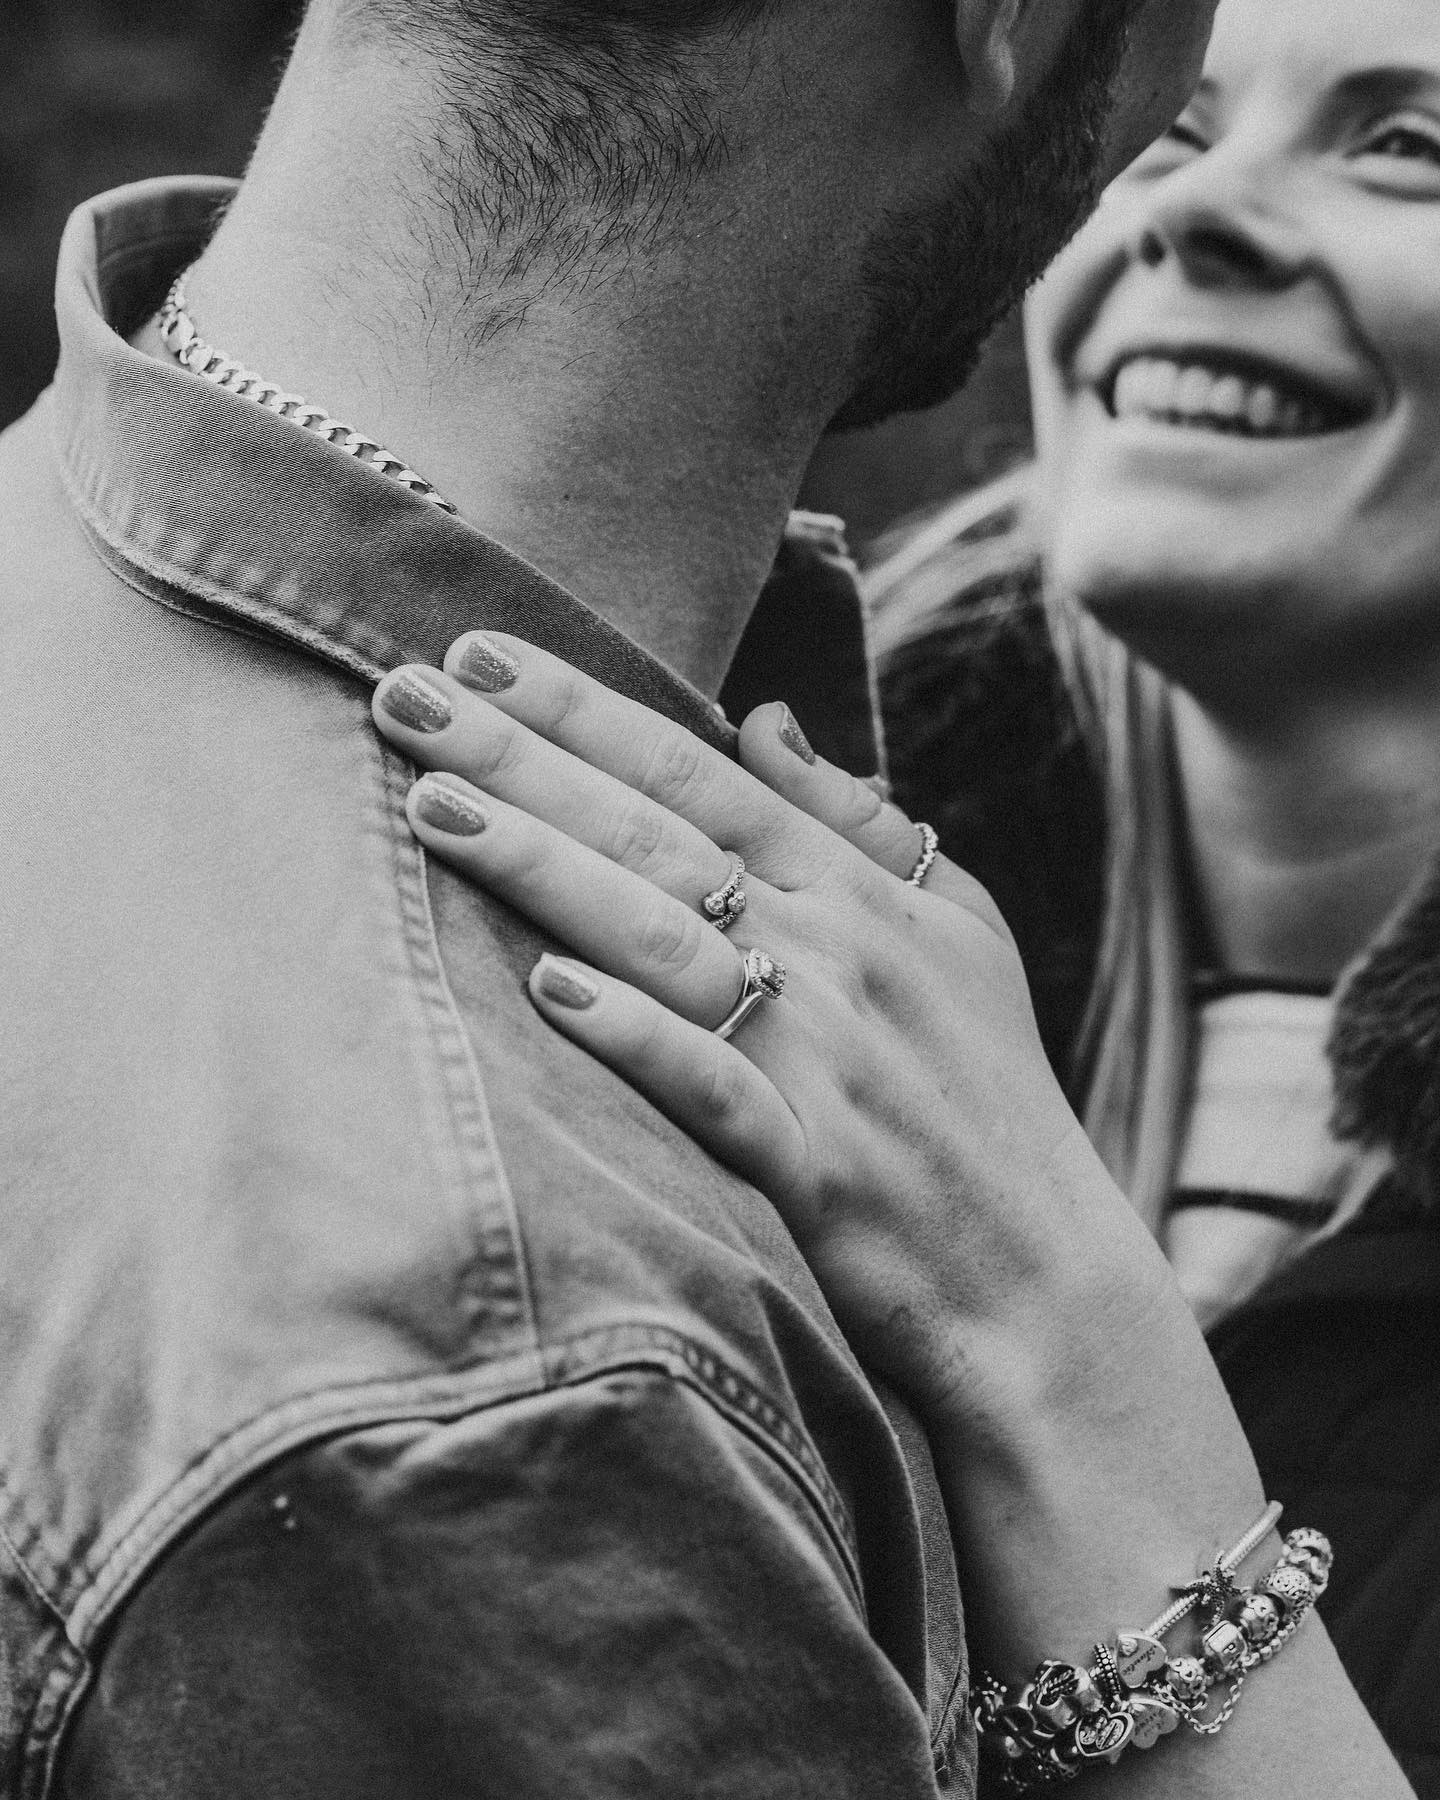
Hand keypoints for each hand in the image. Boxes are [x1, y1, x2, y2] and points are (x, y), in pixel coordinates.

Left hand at [372, 632, 1113, 1414]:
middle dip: (524, 757)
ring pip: (664, 937)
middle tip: (403, 691)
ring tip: (431, 809)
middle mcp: (842, 951)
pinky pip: (714, 1086)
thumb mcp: (959, 928)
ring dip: (544, 867)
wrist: (1047, 1284)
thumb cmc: (988, 1097)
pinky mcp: (816, 1166)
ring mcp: (828, 1055)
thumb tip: (762, 716)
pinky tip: (548, 993)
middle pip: (658, 833)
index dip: (587, 708)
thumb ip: (858, 818)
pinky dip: (636, 1037)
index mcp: (867, 889)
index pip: (702, 772)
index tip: (480, 649)